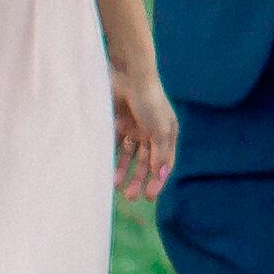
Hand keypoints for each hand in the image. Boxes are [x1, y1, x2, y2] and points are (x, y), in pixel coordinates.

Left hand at [111, 69, 177, 203]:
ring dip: (124, 171)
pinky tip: (106, 170)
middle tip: (131, 197)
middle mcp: (151, 133)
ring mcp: (134, 129)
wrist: (127, 76)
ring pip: (129, 156)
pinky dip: (111, 158)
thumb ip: (161, 153)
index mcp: (167, 134)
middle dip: (139, 179)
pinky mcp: (117, 124)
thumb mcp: (159, 129)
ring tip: (116, 186)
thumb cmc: (149, 101)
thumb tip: (162, 176)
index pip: (164, 162)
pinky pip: (114, 146)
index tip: (150, 197)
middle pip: (146, 162)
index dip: (158, 180)